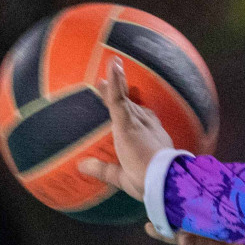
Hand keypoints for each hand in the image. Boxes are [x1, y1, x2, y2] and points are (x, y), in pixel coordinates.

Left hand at [77, 57, 174, 200]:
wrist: (163, 181)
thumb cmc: (149, 182)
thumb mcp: (121, 177)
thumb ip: (103, 169)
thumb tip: (81, 165)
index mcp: (150, 138)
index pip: (140, 119)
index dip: (132, 109)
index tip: (123, 100)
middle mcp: (146, 126)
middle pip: (131, 104)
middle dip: (121, 90)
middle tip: (113, 76)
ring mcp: (137, 122)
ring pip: (124, 97)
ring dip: (118, 80)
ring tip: (113, 62)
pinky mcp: (128, 122)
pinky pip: (119, 97)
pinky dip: (116, 80)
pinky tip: (112, 66)